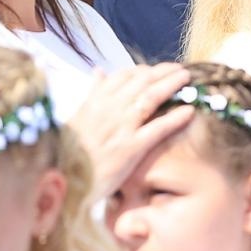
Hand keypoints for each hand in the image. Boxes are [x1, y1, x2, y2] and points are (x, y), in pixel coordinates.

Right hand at [71, 63, 195, 196]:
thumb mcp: (77, 118)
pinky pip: (157, 129)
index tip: (158, 69)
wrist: (61, 181)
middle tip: (181, 70)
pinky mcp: (130, 149)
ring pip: (150, 98)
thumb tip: (99, 71)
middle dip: (163, 73)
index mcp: (94, 102)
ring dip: (171, 85)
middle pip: (141, 82)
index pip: (124, 76)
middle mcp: (108, 111)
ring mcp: (120, 129)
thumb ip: (92, 94)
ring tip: (187, 80)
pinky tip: (189, 111)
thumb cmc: (69, 151)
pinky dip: (174, 118)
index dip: (145, 70)